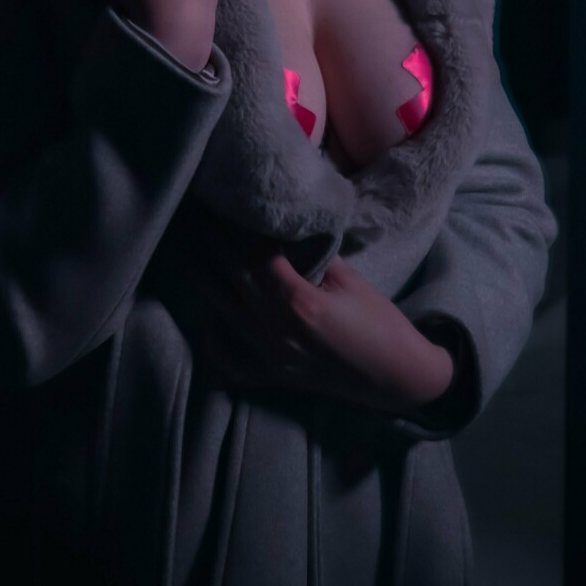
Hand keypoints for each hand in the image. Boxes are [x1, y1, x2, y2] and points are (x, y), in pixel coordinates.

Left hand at [190, 235, 457, 415]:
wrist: (397, 378)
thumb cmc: (380, 323)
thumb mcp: (350, 279)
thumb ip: (313, 255)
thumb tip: (286, 230)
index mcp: (299, 305)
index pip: (256, 258)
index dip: (241, 231)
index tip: (230, 206)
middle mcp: (276, 332)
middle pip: (232, 281)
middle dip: (211, 247)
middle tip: (194, 217)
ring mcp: (270, 359)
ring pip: (223, 313)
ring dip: (204, 280)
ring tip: (188, 251)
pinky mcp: (272, 377)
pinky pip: (230, 359)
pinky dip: (214, 336)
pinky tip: (207, 315)